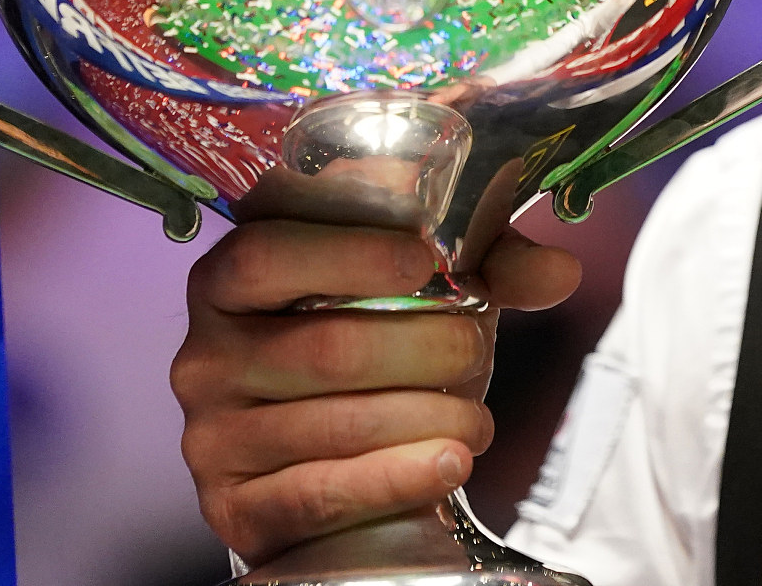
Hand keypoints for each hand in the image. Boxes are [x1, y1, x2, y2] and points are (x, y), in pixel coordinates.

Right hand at [173, 222, 581, 564]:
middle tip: (478, 350)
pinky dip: (396, 477)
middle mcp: (204, 354)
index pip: (269, 253)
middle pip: (324, 347)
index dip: (350, 254)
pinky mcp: (233, 508)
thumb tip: (557, 269)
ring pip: (332, 423)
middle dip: (424, 348)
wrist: (334, 467)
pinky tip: (450, 461)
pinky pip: (321, 494)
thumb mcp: (425, 292)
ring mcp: (210, 436)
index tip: (426, 258)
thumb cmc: (372, 351)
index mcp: (232, 279)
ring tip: (478, 420)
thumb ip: (488, 265)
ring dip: (427, 418)